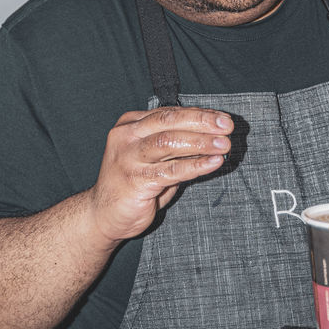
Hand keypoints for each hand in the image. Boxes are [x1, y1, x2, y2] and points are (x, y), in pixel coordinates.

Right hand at [90, 105, 233, 244]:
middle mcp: (126, 136)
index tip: (222, 118)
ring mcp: (128, 158)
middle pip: (169, 121)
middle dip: (202, 122)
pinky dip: (195, 165)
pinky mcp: (134, 181)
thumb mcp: (153, 157)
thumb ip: (175, 144)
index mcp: (130, 124)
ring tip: (224, 145)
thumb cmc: (133, 183)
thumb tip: (212, 134)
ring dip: (201, 142)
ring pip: (169, 142)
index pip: (169, 113)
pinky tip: (213, 163)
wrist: (101, 216)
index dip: (198, 114)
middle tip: (227, 125)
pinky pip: (170, 171)